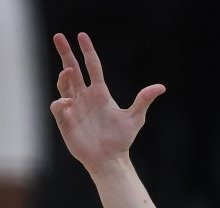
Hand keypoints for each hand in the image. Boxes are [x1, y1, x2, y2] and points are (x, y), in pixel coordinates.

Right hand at [49, 32, 165, 174]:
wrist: (110, 159)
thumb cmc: (121, 139)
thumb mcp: (135, 118)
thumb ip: (144, 100)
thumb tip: (161, 87)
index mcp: (100, 93)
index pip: (92, 66)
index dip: (87, 50)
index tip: (82, 35)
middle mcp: (85, 97)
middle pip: (72, 69)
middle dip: (65, 53)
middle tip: (58, 36)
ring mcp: (74, 107)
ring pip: (64, 85)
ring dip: (64, 76)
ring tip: (68, 71)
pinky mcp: (65, 120)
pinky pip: (58, 106)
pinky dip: (61, 101)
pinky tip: (69, 102)